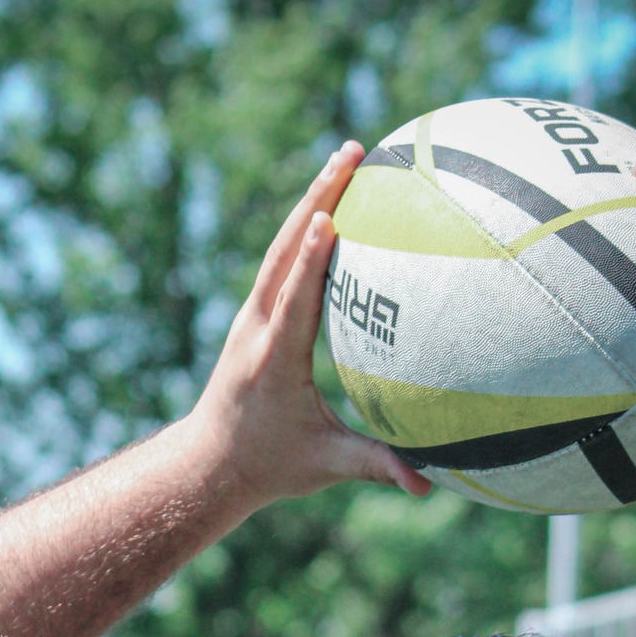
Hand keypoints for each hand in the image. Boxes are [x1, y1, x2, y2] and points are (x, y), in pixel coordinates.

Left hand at [187, 140, 431, 509]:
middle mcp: (256, 328)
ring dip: (313, 196)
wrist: (209, 463)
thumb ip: (374, 468)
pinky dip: (306, 223)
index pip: (293, 300)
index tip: (328, 215)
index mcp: (273, 361)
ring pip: (281, 244)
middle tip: (351, 152)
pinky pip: (283, 257)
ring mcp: (252, 316)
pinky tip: (336, 196)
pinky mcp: (256, 313)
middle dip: (317, 196)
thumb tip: (426, 485)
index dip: (309, 259)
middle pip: (285, 249)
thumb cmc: (268, 467)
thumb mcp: (322, 468)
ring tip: (347, 154)